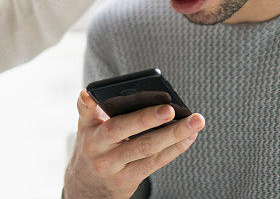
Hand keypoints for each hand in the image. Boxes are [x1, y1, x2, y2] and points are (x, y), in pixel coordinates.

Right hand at [63, 90, 204, 198]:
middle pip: (130, 135)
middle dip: (151, 120)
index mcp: (91, 136)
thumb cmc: (91, 147)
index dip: (133, 115)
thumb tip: (87, 93)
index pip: (109, 123)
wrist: (87, 186)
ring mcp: (116, 169)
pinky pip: (155, 163)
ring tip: (195, 121)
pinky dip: (174, 148)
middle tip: (173, 109)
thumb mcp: (84, 127)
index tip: (157, 103)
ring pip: (148, 149)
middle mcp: (102, 153)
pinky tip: (188, 137)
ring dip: (174, 135)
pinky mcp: (129, 180)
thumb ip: (87, 108)